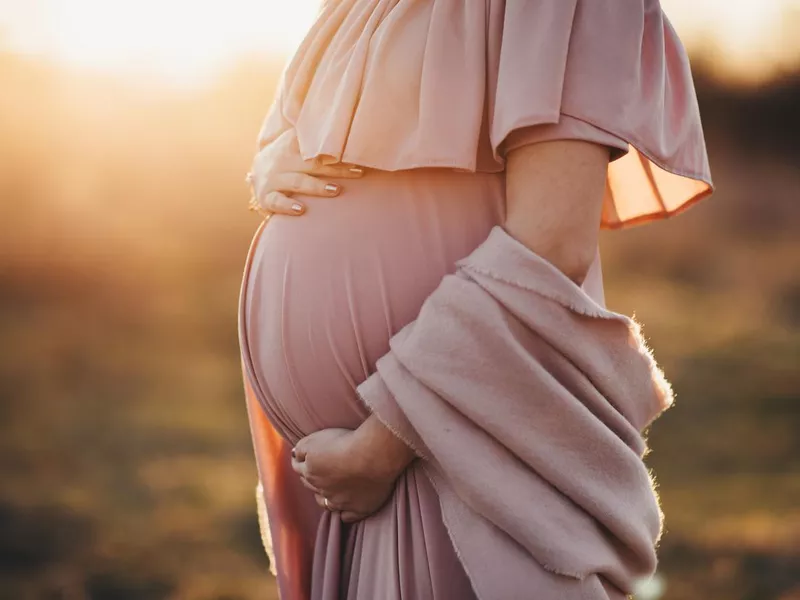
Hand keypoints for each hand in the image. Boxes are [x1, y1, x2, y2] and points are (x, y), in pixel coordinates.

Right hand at [247, 128, 364, 215]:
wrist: (256, 174)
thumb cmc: (286, 158)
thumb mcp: (294, 142)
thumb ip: (313, 134)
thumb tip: (342, 122)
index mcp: (290, 145)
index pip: (312, 145)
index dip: (332, 148)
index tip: (352, 151)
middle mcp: (282, 161)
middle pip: (311, 164)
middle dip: (335, 169)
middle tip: (357, 172)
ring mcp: (273, 180)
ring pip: (297, 182)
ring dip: (317, 186)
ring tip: (336, 190)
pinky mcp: (266, 198)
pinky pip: (277, 202)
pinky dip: (288, 206)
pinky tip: (301, 210)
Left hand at [291, 427, 406, 522]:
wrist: (373, 455)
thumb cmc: (347, 442)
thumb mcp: (316, 438)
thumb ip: (302, 448)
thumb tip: (294, 454)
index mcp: (311, 470)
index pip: (299, 467)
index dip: (300, 461)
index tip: (301, 458)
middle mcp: (322, 489)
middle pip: (311, 485)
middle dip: (311, 479)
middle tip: (316, 472)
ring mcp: (340, 501)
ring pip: (326, 503)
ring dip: (324, 498)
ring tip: (328, 492)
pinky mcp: (358, 508)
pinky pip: (347, 517)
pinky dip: (344, 513)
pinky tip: (345, 510)